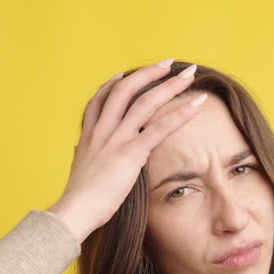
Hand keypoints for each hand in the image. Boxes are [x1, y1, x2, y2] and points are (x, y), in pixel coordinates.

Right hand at [47, 58, 206, 239]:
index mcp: (89, 135)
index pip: (99, 99)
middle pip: (125, 90)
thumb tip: (77, 148)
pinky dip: (181, 113)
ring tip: (189, 74)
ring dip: (170, 85)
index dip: (112, 84)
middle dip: (148, 73)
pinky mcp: (131, 152)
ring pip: (146, 101)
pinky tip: (197, 104)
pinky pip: (160, 127)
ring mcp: (117, 139)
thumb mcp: (77, 170)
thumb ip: (80, 155)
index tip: (124, 73)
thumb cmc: (78, 199)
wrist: (76, 210)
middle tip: (167, 63)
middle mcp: (102, 130)